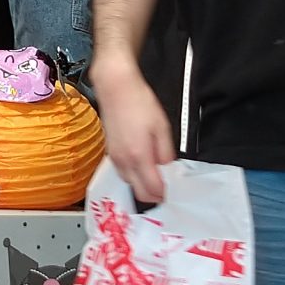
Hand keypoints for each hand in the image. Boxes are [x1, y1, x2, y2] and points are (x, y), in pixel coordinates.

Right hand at [91, 60, 175, 206]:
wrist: (116, 88)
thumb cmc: (139, 103)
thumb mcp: (162, 127)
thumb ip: (166, 153)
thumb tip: (169, 169)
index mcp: (139, 156)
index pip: (153, 189)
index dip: (165, 194)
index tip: (174, 190)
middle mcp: (124, 162)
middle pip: (140, 193)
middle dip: (154, 195)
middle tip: (167, 187)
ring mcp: (115, 159)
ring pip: (131, 184)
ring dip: (143, 185)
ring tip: (156, 174)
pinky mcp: (110, 153)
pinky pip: (124, 173)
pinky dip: (134, 176)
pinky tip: (143, 164)